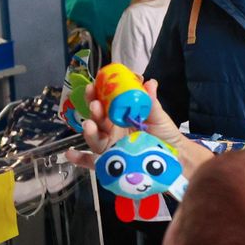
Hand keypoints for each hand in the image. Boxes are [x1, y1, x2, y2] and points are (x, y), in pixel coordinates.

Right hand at [67, 80, 210, 174]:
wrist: (175, 157)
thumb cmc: (165, 134)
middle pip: (97, 118)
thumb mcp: (158, 117)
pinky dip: (79, 159)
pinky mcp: (109, 163)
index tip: (95, 84)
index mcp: (121, 116)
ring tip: (89, 124)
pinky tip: (70, 154)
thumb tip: (150, 82)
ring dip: (88, 130)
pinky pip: (92, 162)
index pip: (105, 103)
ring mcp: (110, 146)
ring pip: (94, 137)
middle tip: (94, 102)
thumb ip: (151, 102)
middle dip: (93, 109)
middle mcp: (112, 130)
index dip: (98, 93)